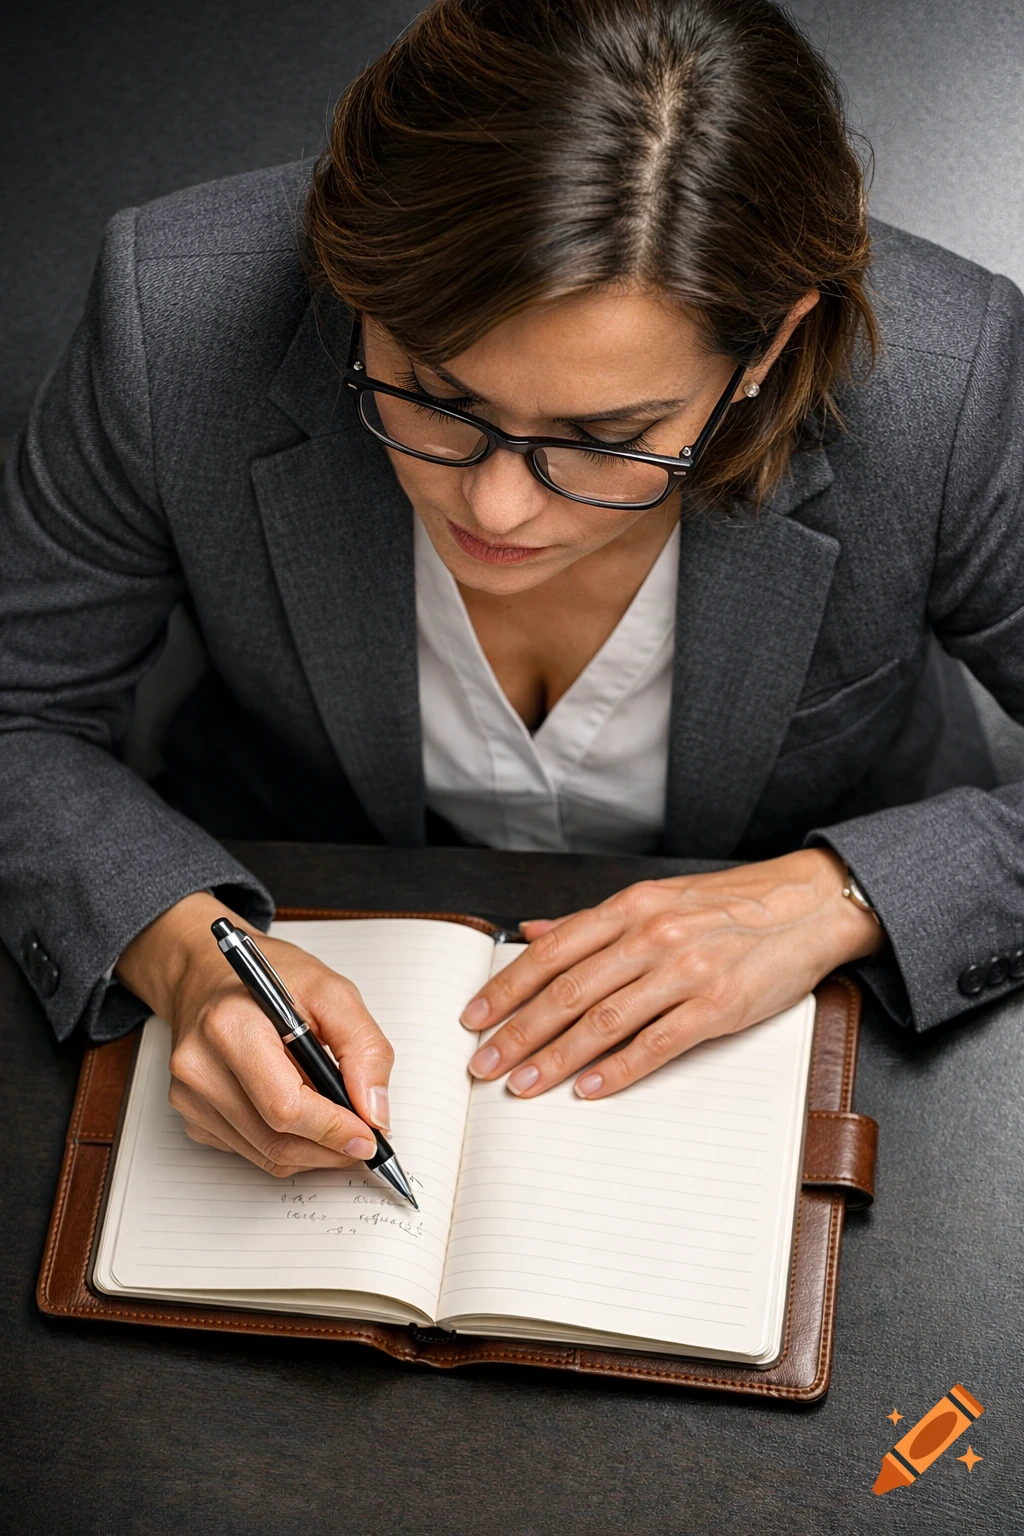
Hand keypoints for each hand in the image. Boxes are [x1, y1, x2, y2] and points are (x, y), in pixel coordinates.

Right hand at [115, 891, 393, 1175]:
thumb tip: (374, 1112)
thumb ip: (364, 1048)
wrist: (211, 974)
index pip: (285, 1105)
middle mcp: (200, 1066)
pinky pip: (250, 1151)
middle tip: (364, 1138)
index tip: (368, 1136)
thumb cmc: (269, 977)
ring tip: (339, 1124)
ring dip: (312, 1152)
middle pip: (276, 1140)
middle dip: (330, 1147)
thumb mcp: (332, 992)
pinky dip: (286, 1145)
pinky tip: (301, 1114)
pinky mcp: (192, 1116)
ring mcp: (190, 1096)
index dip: (332, 1129)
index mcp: (231, 1026)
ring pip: (266, 1155)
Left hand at [460, 849, 882, 1099]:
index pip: (551, 952)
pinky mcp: (718, 1005)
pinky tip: (588, 1088)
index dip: (505, 988)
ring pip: (603, 1019)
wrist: (807, 905)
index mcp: (630, 907)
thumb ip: (592, 923)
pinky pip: (657, 1043)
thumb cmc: (730, 906)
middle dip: (516, 1032)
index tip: (473, 1018)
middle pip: (567, 990)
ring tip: (521, 1084)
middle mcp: (651, 935)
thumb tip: (533, 934)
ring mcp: (685, 971)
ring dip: (555, 1057)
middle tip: (482, 1064)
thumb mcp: (655, 898)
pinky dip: (617, 1069)